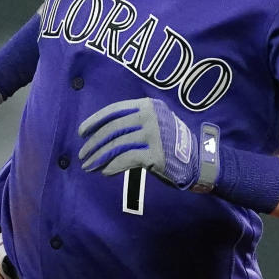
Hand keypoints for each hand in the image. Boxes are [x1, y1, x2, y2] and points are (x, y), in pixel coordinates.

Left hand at [78, 97, 200, 189]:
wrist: (197, 160)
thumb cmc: (170, 143)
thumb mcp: (154, 123)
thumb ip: (133, 123)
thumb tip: (101, 135)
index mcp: (147, 106)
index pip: (115, 110)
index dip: (95, 121)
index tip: (81, 132)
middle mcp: (150, 117)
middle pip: (113, 129)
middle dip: (94, 143)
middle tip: (83, 155)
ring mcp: (154, 135)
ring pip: (117, 145)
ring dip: (99, 157)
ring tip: (89, 166)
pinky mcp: (155, 154)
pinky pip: (126, 159)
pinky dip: (113, 166)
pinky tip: (105, 172)